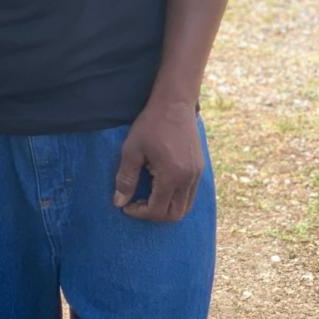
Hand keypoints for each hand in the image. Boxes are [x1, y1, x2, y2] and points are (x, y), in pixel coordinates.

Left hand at [113, 99, 203, 221]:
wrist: (175, 103)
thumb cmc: (151, 124)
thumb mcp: (132, 149)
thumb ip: (126, 178)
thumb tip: (119, 202)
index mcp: (172, 175)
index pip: (157, 210)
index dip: (139, 213)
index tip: (126, 206)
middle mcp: (189, 178)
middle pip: (175, 214)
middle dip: (154, 215)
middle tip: (137, 204)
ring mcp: (197, 174)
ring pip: (185, 206)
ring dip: (166, 207)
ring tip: (148, 196)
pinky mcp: (199, 168)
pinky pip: (190, 194)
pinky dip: (175, 198)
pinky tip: (160, 185)